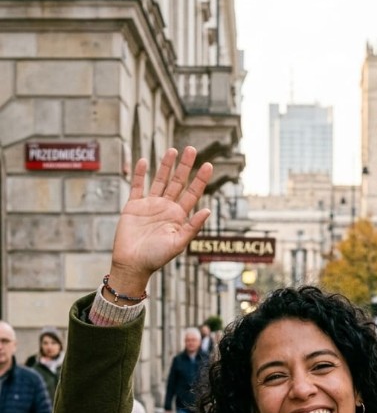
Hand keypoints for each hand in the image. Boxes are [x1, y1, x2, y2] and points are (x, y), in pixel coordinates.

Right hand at [109, 147, 212, 292]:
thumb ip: (192, 227)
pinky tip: (144, 161)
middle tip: (191, 149)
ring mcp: (150, 205)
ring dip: (166, 166)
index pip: (192, 194)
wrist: (132, 264)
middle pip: (177, 182)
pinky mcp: (133, 206)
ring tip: (172, 150)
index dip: (200, 179)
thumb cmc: (156, 258)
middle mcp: (166, 208)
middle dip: (184, 166)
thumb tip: (208, 210)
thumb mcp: (178, 243)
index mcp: (178, 216)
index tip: (209, 164)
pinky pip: (137, 186)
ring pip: (160, 180)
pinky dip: (140, 174)